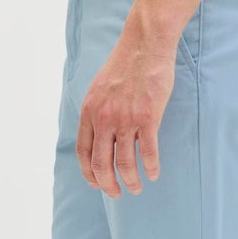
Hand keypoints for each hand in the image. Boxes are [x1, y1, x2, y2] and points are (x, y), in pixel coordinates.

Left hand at [75, 25, 177, 198]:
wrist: (144, 44)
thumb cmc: (124, 66)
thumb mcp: (99, 90)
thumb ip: (98, 114)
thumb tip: (101, 137)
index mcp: (90, 112)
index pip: (84, 153)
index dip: (89, 174)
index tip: (97, 184)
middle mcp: (104, 118)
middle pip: (101, 164)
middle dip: (108, 185)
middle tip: (116, 194)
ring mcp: (126, 119)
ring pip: (125, 163)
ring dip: (131, 181)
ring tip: (136, 188)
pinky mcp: (147, 117)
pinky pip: (148, 152)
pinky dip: (151, 167)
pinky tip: (153, 174)